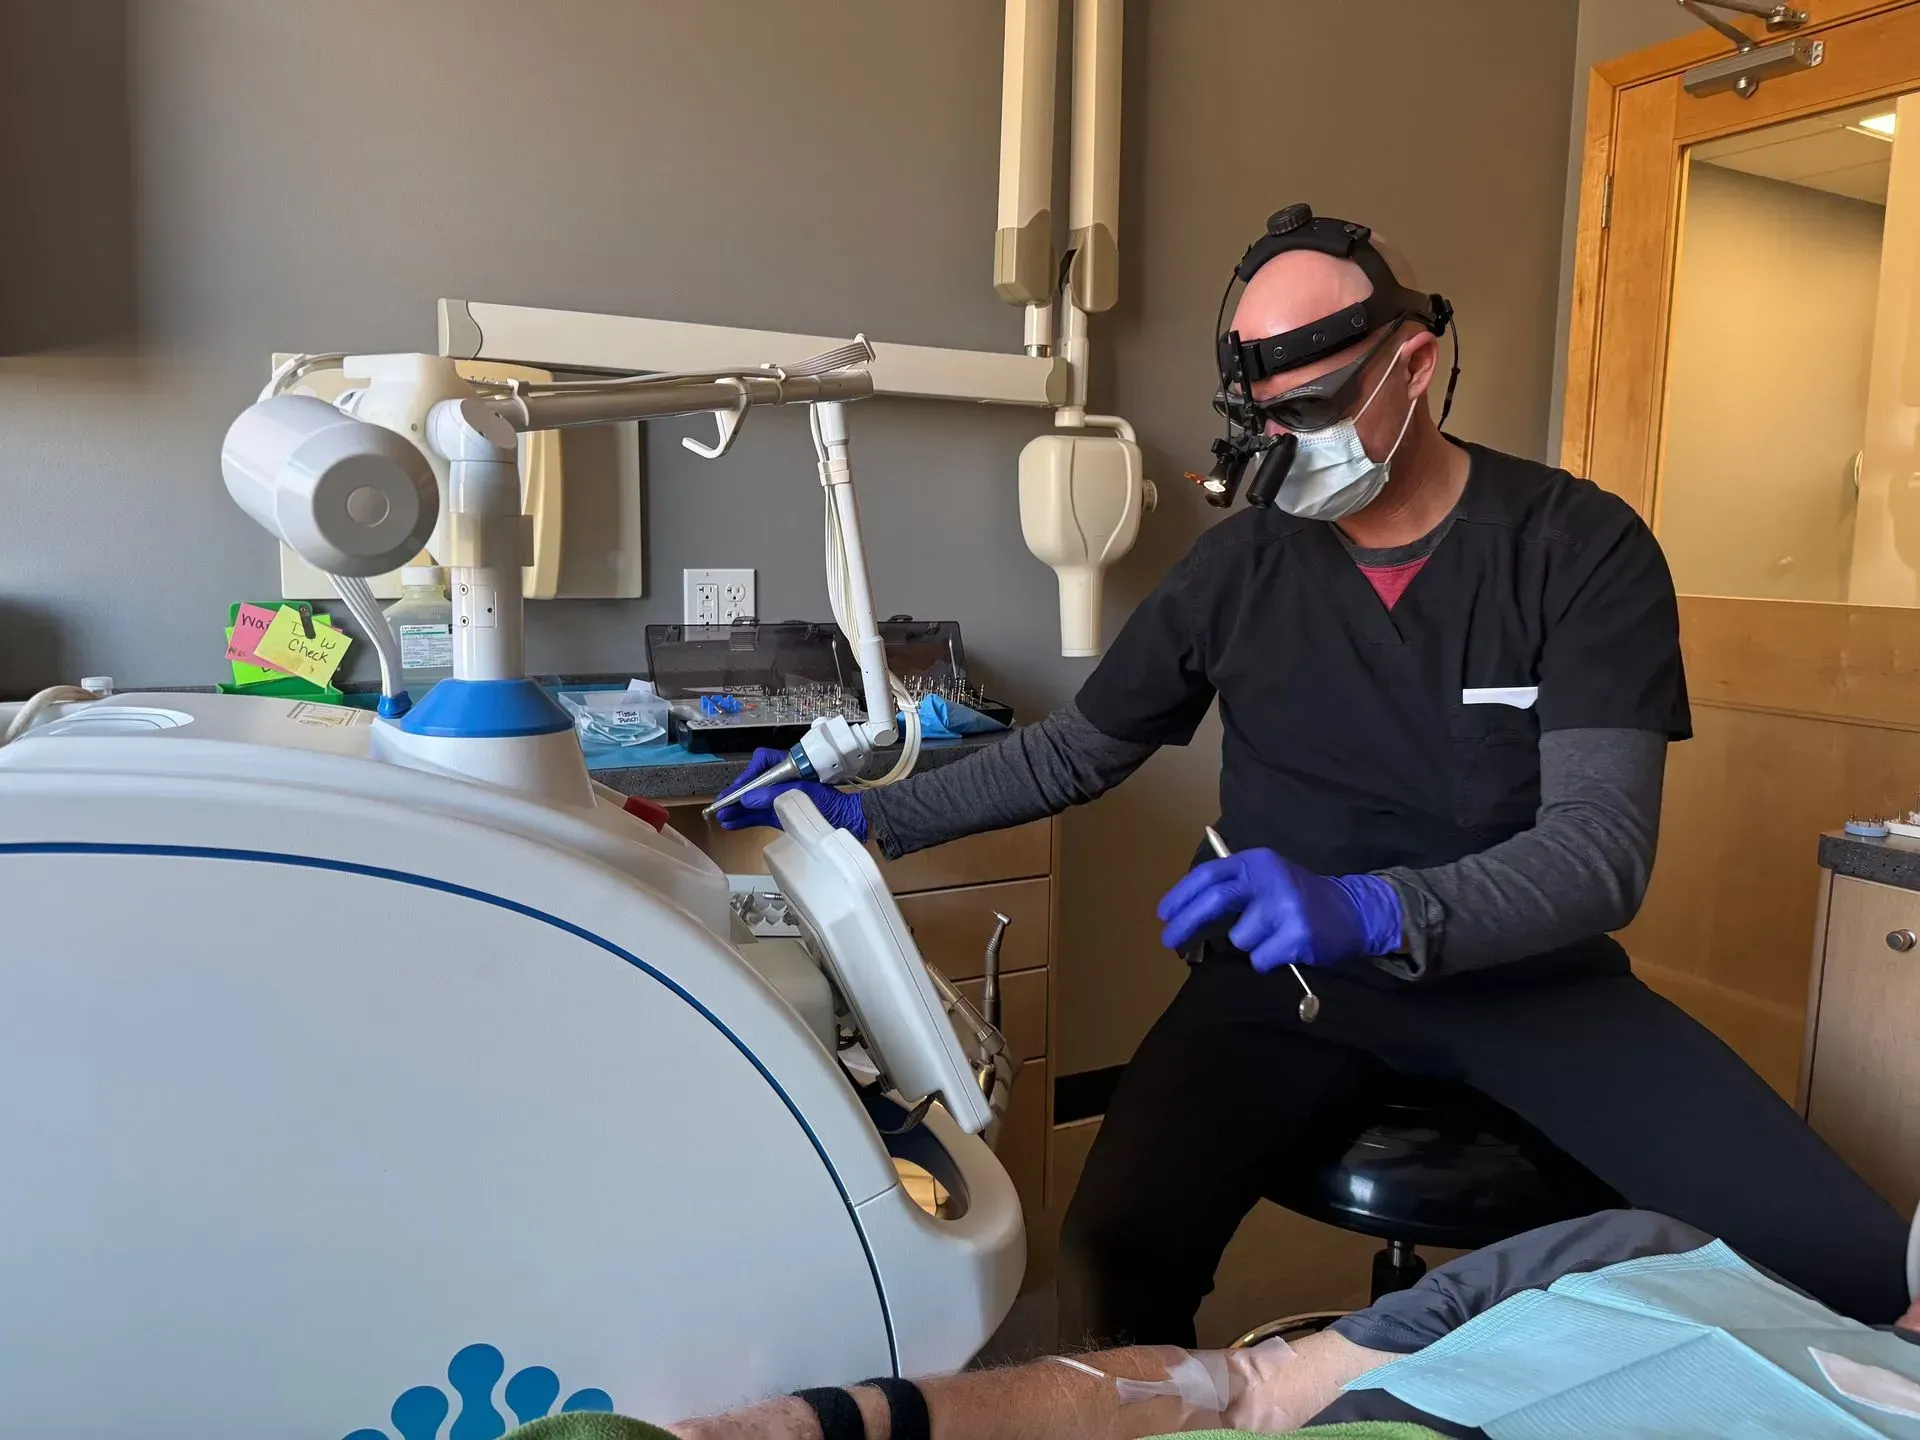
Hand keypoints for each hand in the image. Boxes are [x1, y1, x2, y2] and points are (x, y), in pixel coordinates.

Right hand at [714, 747, 869, 838]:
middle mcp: (786, 781)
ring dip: (738, 809)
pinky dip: (747, 818)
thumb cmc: (836, 804)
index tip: (738, 790)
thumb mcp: (805, 796)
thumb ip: (776, 796)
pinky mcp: (785, 814)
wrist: (855, 822)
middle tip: (721, 806)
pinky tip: (733, 822)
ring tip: (723, 817)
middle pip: (755, 784)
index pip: (763, 763)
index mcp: (793, 768)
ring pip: (755, 801)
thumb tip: (749, 798)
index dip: (748, 775)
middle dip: (737, 795)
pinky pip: (762, 814)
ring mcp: (784, 798)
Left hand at [1156, 847, 1400, 972]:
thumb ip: (1232, 888)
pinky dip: (1268, 960)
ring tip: (1273, 934)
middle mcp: (1270, 878)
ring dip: (1249, 944)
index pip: (1209, 874)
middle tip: (1168, 941)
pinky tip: (1286, 947)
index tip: (1163, 914)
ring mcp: (1285, 906)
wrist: (1352, 912)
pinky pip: (1260, 959)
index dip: (1181, 894)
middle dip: (1186, 923)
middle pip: (1214, 901)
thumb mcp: (1266, 879)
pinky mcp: (1297, 935)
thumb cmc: (1297, 897)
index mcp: (1257, 861)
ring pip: (1239, 938)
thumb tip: (1184, 911)